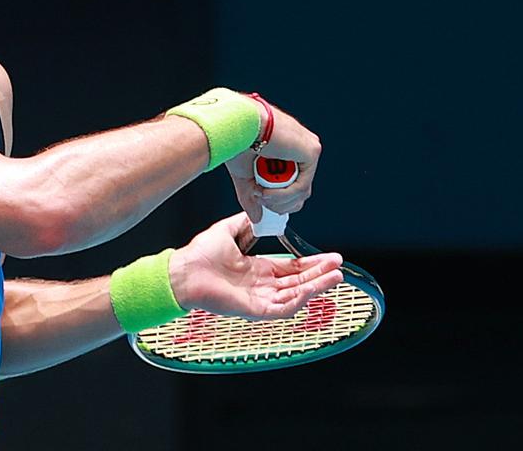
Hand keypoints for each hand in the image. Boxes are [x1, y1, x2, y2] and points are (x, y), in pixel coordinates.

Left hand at [168, 213, 342, 319]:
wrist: (182, 271)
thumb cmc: (198, 254)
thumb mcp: (227, 230)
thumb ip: (246, 223)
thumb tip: (261, 213)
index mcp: (257, 269)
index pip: (292, 268)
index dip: (311, 263)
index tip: (330, 256)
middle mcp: (261, 285)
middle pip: (299, 282)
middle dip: (320, 274)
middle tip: (340, 265)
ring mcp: (259, 299)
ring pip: (296, 296)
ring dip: (316, 287)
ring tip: (336, 276)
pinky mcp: (254, 310)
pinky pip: (282, 309)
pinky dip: (299, 300)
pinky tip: (312, 290)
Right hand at [224, 97, 320, 221]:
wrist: (236, 125)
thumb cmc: (236, 141)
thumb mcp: (245, 176)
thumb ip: (253, 197)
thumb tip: (257, 218)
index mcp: (287, 149)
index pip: (294, 184)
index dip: (279, 199)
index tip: (262, 201)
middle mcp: (302, 148)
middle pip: (300, 191)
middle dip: (280, 203)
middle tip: (261, 199)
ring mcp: (309, 149)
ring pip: (302, 191)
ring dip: (279, 200)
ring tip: (261, 193)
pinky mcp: (311, 152)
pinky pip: (303, 185)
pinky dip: (284, 194)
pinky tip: (267, 191)